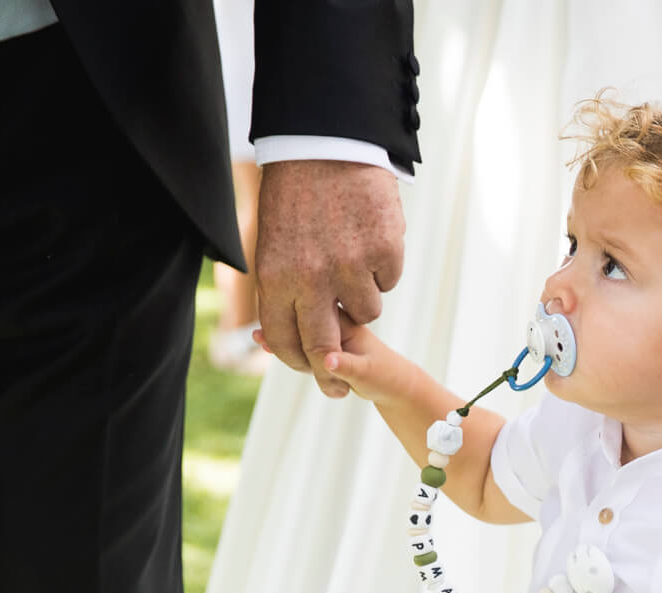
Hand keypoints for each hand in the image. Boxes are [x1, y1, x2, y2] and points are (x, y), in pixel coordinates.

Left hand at [254, 159, 404, 398]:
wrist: (327, 141)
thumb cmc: (295, 193)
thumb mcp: (272, 243)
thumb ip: (282, 290)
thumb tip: (281, 338)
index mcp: (277, 279)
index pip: (287, 342)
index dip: (300, 362)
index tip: (312, 368)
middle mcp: (313, 279)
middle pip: (326, 348)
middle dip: (334, 370)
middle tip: (344, 381)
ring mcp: (352, 266)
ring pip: (366, 311)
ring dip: (363, 297)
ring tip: (354, 262)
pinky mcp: (385, 251)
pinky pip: (388, 279)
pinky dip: (383, 266)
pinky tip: (370, 238)